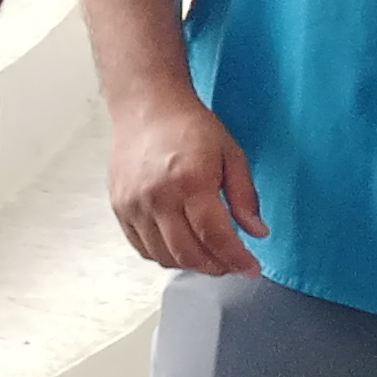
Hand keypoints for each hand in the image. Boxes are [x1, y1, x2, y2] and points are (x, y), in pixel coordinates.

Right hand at [107, 85, 265, 275]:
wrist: (146, 108)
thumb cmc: (189, 127)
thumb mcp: (231, 154)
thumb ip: (245, 196)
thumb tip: (257, 232)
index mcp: (190, 180)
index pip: (215, 236)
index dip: (236, 259)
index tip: (251, 268)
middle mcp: (158, 196)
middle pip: (188, 254)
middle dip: (216, 267)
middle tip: (231, 263)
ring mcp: (134, 204)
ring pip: (164, 256)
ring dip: (191, 264)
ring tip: (208, 255)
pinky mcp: (119, 207)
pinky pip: (142, 247)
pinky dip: (164, 255)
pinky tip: (181, 245)